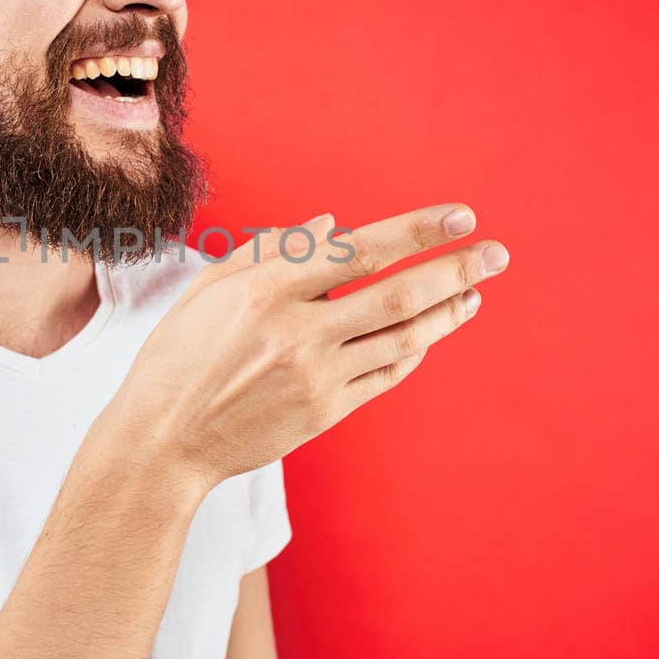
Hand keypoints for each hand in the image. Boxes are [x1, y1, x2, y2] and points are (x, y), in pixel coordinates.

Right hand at [106, 204, 507, 486]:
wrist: (162, 441)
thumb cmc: (177, 356)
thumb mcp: (209, 288)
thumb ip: (271, 250)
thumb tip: (332, 227)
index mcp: (267, 289)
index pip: (361, 249)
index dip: (418, 231)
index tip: (460, 216)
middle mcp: (298, 331)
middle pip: (398, 294)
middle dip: (456, 270)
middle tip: (496, 255)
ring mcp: (315, 376)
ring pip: (402, 338)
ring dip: (447, 313)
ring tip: (474, 294)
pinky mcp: (324, 412)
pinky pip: (384, 376)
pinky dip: (413, 353)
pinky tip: (430, 334)